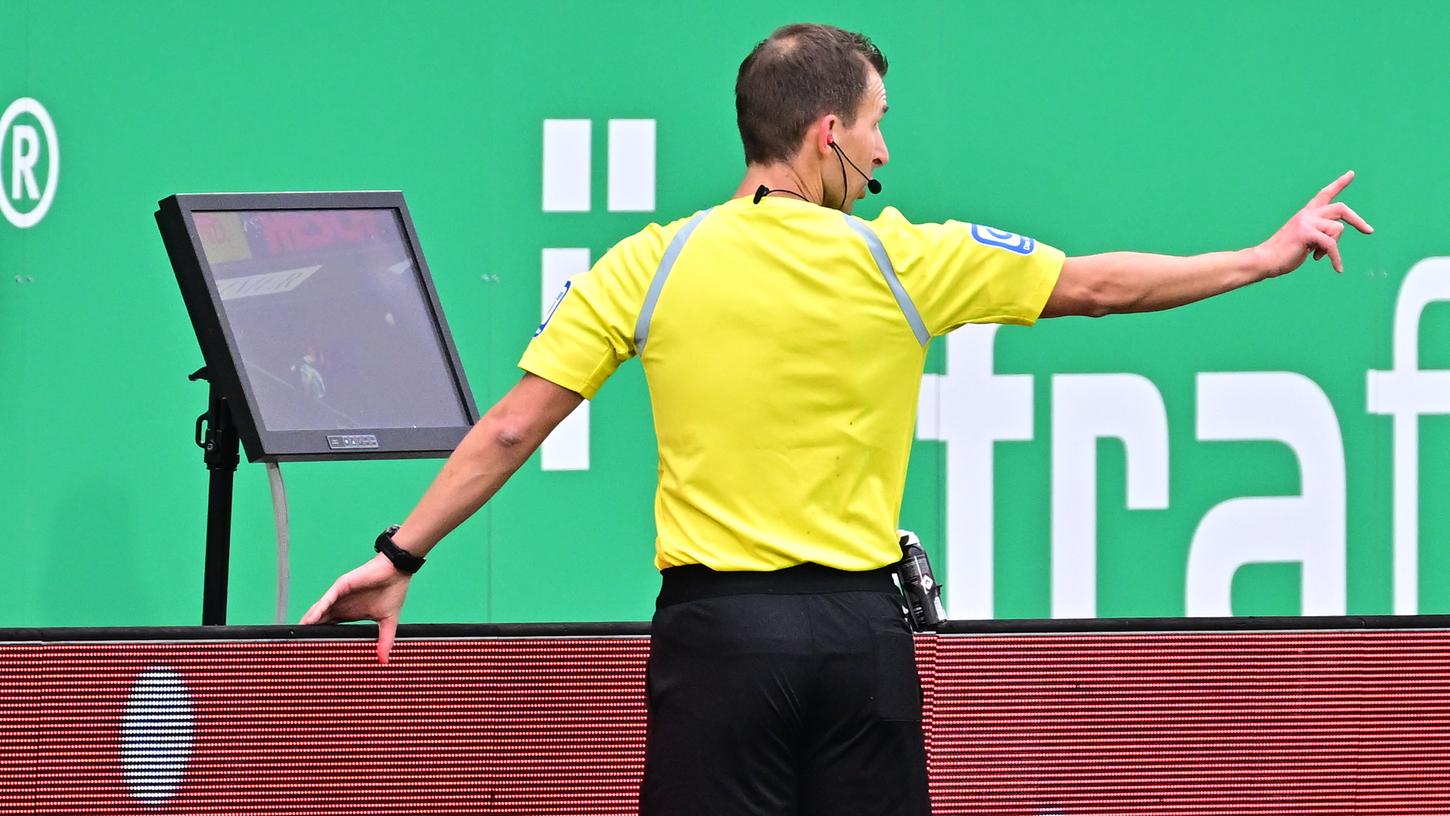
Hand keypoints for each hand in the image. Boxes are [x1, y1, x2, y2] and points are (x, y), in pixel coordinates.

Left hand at [300, 554, 411, 663]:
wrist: (398, 571)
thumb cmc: (393, 591)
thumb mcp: (388, 622)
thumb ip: (384, 641)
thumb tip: (384, 661)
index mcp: (350, 613)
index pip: (330, 628)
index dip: (321, 638)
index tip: (315, 653)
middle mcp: (341, 605)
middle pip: (320, 621)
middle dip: (310, 633)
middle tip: (299, 647)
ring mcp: (340, 596)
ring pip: (320, 611)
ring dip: (309, 623)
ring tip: (299, 636)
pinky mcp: (341, 586)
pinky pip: (326, 599)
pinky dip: (318, 609)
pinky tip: (310, 620)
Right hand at [1252, 170, 1373, 276]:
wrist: (1264, 260)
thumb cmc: (1282, 253)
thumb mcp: (1305, 239)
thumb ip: (1319, 233)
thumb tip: (1333, 237)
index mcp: (1306, 214)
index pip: (1325, 194)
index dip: (1339, 184)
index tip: (1351, 174)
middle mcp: (1307, 214)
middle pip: (1340, 208)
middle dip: (1357, 220)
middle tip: (1369, 231)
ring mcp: (1306, 222)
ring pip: (1337, 230)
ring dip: (1333, 247)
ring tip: (1318, 256)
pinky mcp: (1306, 233)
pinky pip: (1331, 245)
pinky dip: (1336, 259)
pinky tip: (1337, 269)